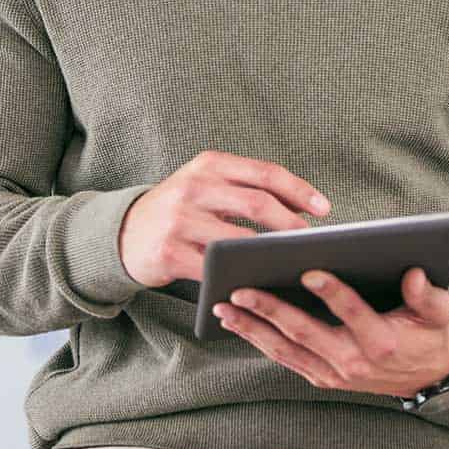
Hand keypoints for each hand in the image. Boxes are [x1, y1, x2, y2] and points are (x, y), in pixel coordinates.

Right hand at [118, 151, 328, 288]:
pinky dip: (239, 277)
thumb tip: (301, 212)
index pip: (265, 173)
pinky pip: (214, 269)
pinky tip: (256, 284)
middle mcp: (193, 187)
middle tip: (313, 244)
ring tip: (289, 265)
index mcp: (209, 165)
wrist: (122, 234)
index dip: (300, 190)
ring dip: (269, 255)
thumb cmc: (180, 210)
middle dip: (292, 225)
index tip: (326, 209)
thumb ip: (244, 191)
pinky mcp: (168, 253)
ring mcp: (179, 220)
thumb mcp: (206, 186)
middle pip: (257, 204)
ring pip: (239, 240)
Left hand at [214, 266, 448, 396]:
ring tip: (223, 308)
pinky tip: (237, 323)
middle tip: (239, 290)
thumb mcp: (438, 313)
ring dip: (252, 329)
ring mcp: (334, 374)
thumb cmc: (430, 335)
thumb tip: (412, 273)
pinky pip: (285, 359)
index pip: (353, 314)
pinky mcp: (321, 378)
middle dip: (270, 311)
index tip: (308, 271)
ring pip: (286, 350)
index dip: (332, 293)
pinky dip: (259, 341)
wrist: (428, 378)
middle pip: (305, 333)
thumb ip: (427, 295)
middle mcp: (354, 363)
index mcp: (383, 342)